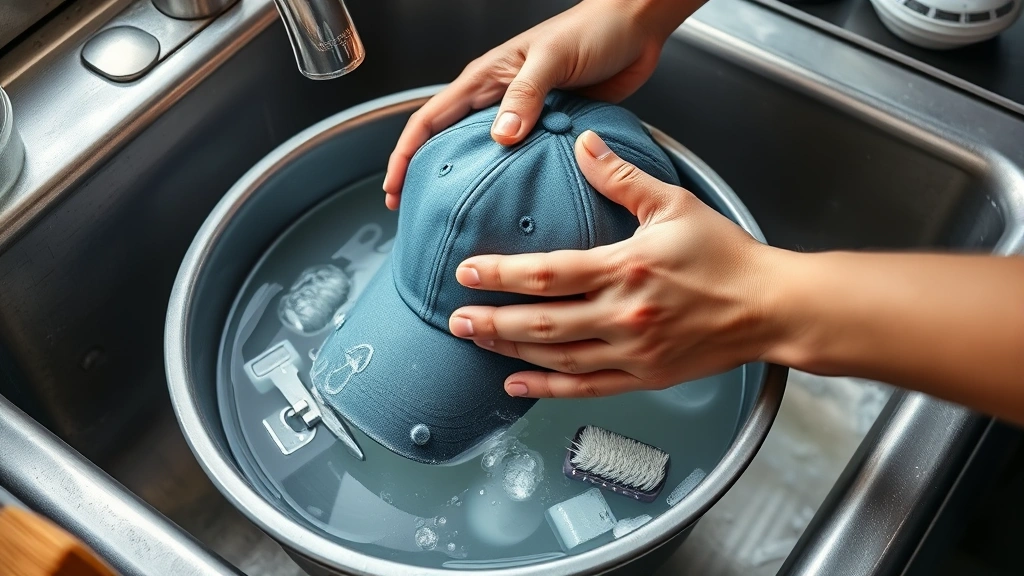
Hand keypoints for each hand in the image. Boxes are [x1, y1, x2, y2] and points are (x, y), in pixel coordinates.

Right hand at [383, 0, 701, 209]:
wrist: (634, 29)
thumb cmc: (593, 30)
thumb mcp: (552, 59)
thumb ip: (525, 96)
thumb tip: (502, 136)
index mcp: (486, 78)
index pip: (430, 120)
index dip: (406, 154)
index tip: (393, 187)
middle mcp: (498, 99)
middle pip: (447, 142)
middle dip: (426, 176)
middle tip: (416, 211)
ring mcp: (522, 115)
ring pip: (482, 155)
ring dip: (466, 182)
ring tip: (456, 215)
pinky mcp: (548, 129)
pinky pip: (520, 160)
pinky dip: (508, 181)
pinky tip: (509, 203)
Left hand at [447, 131, 779, 397]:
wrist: (770, 306)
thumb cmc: (726, 256)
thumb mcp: (674, 205)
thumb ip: (621, 177)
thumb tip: (585, 144)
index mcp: (626, 268)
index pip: (548, 274)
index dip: (502, 274)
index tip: (467, 272)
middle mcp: (624, 315)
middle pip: (541, 322)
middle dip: (491, 320)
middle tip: (455, 317)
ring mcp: (633, 351)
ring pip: (557, 358)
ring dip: (510, 350)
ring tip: (476, 340)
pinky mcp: (644, 376)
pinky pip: (586, 388)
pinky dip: (546, 389)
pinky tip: (515, 383)